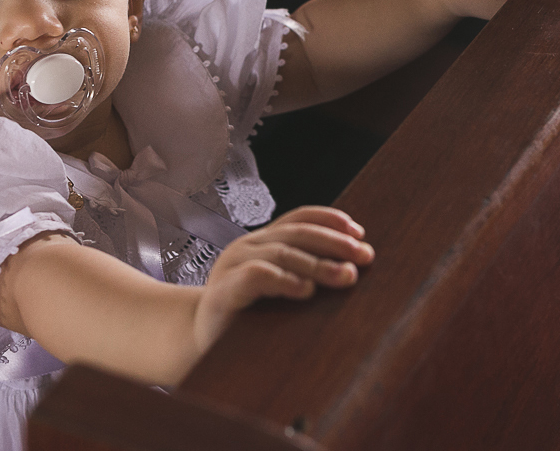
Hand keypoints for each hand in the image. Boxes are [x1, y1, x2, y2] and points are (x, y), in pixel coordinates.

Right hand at [195, 206, 374, 348]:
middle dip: (334, 243)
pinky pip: (256, 277)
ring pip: (281, 253)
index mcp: (261, 242)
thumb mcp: (274, 288)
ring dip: (319, 263)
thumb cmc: (243, 317)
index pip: (298, 219)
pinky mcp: (224, 292)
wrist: (195, 340)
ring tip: (347, 276)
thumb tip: (351, 267)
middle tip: (364, 255)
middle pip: (296, 234)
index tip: (359, 232)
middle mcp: (247, 246)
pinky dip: (284, 280)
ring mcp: (233, 266)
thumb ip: (301, 272)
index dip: (329, 220)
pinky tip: (306, 290)